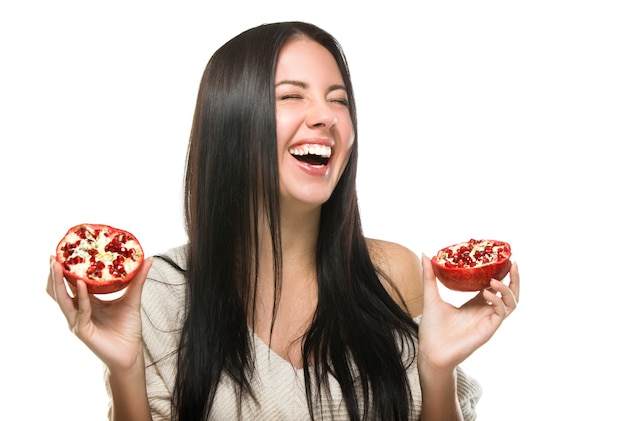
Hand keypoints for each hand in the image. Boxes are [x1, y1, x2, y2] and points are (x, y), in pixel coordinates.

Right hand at [46, 256, 152, 370]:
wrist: (131, 353)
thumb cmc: (128, 328)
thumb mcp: (132, 298)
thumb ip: (138, 279)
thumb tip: (147, 259)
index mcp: (86, 302)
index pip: (69, 283)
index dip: (64, 269)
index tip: (63, 251)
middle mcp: (77, 311)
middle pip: (58, 290)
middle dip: (54, 273)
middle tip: (53, 256)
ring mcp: (77, 321)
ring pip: (62, 299)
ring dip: (59, 282)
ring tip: (59, 265)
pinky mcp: (83, 330)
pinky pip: (80, 310)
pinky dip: (80, 296)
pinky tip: (82, 284)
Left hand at [417, 254, 519, 370]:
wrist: (430, 350)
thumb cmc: (432, 328)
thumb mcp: (431, 296)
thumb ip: (429, 276)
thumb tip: (425, 254)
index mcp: (475, 304)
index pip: (494, 286)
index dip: (501, 272)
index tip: (501, 257)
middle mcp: (485, 311)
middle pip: (509, 293)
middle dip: (514, 279)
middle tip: (512, 263)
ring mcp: (488, 320)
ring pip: (511, 303)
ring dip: (508, 289)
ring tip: (495, 279)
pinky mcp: (488, 329)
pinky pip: (501, 313)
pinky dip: (497, 302)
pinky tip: (486, 293)